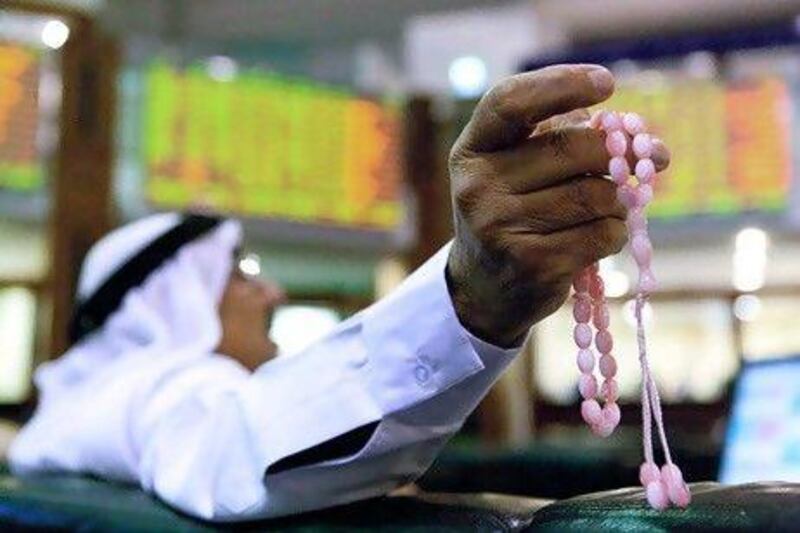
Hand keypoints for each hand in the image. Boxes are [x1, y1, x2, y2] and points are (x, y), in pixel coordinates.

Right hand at [446, 64, 669, 346]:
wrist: (485, 287)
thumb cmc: (513, 212)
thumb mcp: (514, 169)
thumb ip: (561, 138)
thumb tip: (642, 143)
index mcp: (471, 151)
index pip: (509, 102)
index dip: (560, 84)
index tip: (606, 83)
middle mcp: (478, 187)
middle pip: (570, 148)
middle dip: (619, 151)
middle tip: (650, 156)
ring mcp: (501, 228)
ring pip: (596, 195)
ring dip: (620, 199)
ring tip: (612, 206)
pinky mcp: (533, 265)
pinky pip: (603, 234)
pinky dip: (617, 231)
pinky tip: (603, 235)